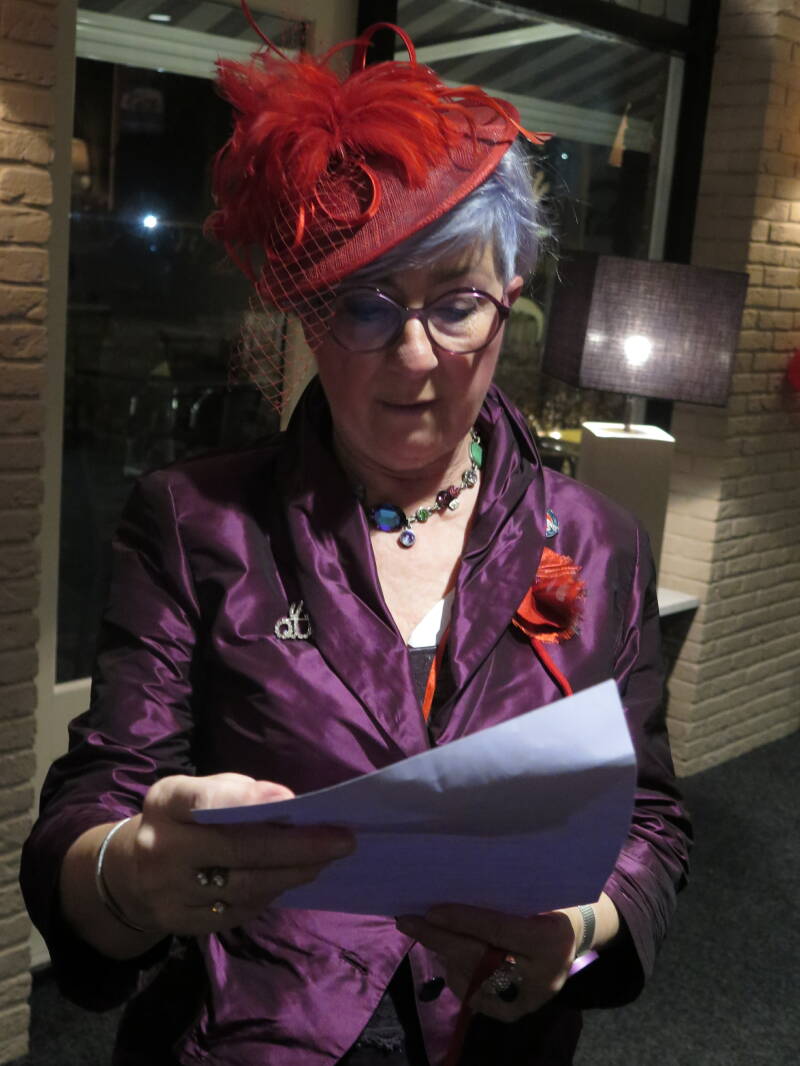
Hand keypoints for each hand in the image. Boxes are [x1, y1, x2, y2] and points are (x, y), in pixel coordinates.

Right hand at [102, 773, 354, 937]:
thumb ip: (236, 792)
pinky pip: (236, 911)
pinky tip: (290, 879)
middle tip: (342, 840)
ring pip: (243, 886)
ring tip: (325, 859)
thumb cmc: (180, 820)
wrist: (128, 873)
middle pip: (238, 849)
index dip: (244, 799)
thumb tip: (284, 802)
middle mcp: (161, 847)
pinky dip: (268, 894)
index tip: (288, 800)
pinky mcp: (179, 924)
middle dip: (297, 845)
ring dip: (291, 873)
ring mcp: (167, 891)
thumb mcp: (196, 792)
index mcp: (166, 802)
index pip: (200, 799)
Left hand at [396, 904, 579, 1021]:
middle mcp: (541, 976)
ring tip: (423, 932)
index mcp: (549, 940)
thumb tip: (453, 888)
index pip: (496, 930)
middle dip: (440, 939)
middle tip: (408, 922)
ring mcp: (530, 998)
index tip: (430, 910)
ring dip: (444, 956)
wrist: (579, 932)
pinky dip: (457, 978)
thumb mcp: (536, 892)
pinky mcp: (520, 1010)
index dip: (462, 921)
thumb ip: (502, 897)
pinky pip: (479, 999)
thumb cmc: (554, 900)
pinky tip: (446, 959)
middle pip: (478, 958)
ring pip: (473, 980)